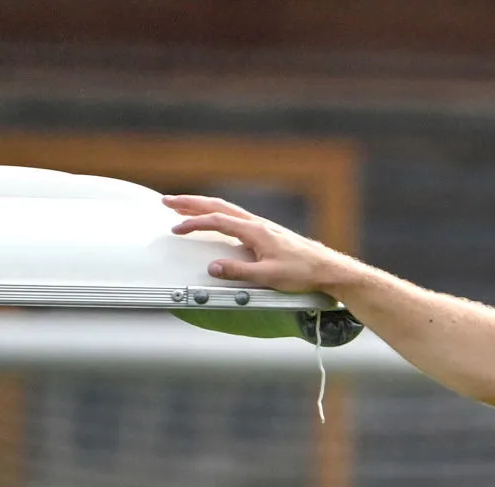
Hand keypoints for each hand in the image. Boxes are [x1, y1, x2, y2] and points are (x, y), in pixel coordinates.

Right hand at [163, 194, 354, 294]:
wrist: (327, 269)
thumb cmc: (303, 272)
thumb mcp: (269, 276)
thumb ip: (239, 272)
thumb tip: (213, 267)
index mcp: (255, 231)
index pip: (218, 221)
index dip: (194, 223)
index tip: (176, 228)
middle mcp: (257, 224)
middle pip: (218, 206)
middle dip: (191, 203)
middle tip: (167, 201)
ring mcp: (262, 227)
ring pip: (227, 210)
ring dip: (203, 206)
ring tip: (183, 206)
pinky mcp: (266, 233)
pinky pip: (236, 218)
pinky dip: (218, 214)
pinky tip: (214, 221)